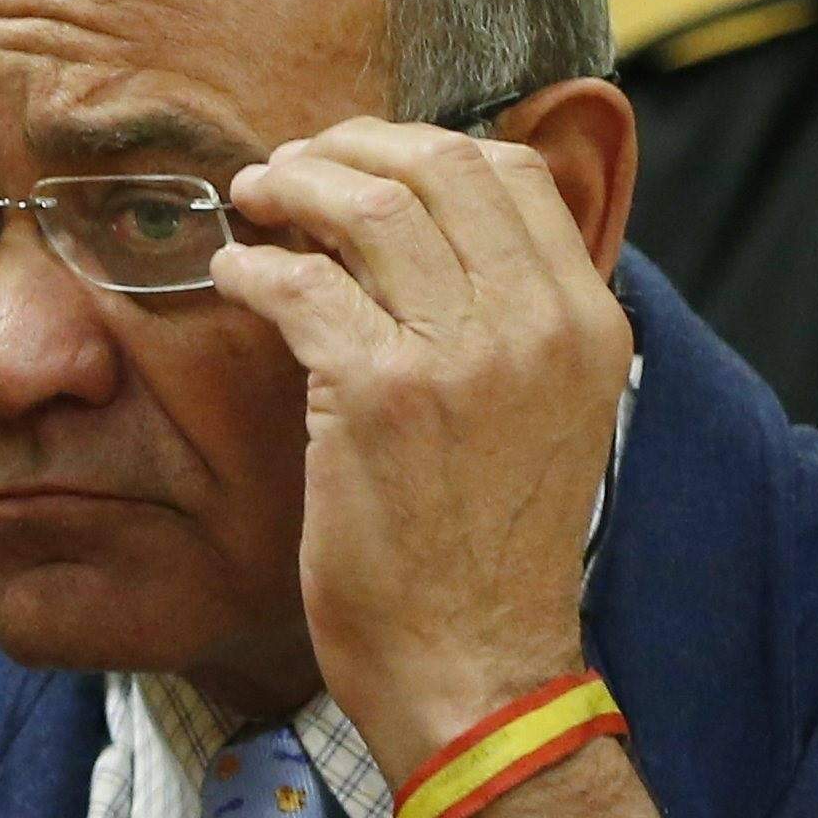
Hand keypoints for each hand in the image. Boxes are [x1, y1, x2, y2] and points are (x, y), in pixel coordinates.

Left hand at [211, 117, 634, 770]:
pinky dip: (253, 267)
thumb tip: (433, 243)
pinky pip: (300, 286)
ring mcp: (462, 355)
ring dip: (291, 188)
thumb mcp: (548, 419)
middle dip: (346, 148)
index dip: (422, 147)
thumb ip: (514, 328)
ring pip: (366, 205)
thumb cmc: (491, 559)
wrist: (478, 670)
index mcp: (587, 322)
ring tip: (252, 202)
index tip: (360, 161)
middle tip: (288, 169)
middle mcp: (537, 323)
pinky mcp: (380, 397)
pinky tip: (231, 276)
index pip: (513, 171)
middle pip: (436, 166)